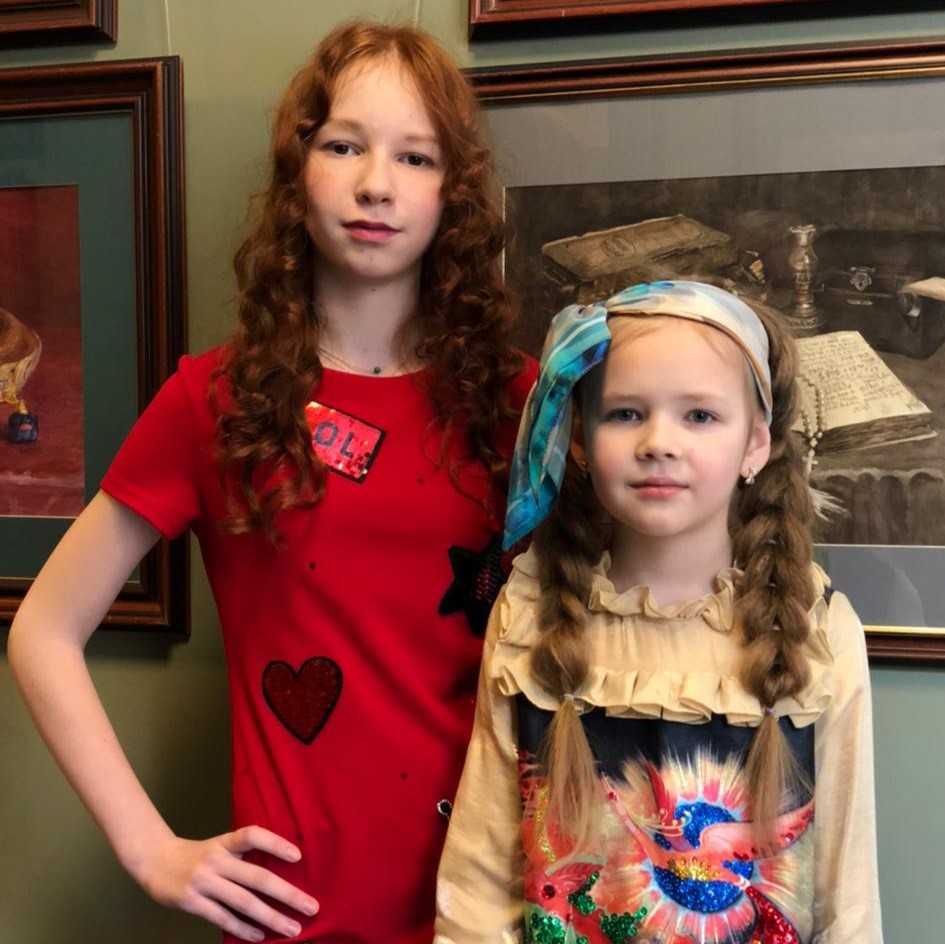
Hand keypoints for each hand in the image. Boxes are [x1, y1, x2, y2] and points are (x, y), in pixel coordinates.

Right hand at [133, 826, 319, 941]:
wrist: (154, 859)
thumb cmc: (196, 854)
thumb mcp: (218, 846)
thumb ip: (241, 855)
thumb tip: (276, 874)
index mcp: (224, 843)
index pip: (252, 836)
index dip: (275, 843)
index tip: (299, 856)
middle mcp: (216, 860)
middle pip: (257, 877)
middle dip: (287, 894)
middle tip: (311, 906)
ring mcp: (203, 882)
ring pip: (244, 902)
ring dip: (271, 917)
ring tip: (292, 928)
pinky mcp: (191, 902)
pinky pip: (223, 918)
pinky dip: (243, 929)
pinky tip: (260, 936)